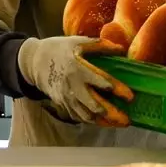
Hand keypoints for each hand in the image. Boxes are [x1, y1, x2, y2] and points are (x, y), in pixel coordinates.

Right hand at [17, 37, 133, 125]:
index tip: (131, 97)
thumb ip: (100, 45)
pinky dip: (92, 121)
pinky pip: (78, 117)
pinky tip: (105, 122)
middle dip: (113, 114)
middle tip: (127, 120)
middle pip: (95, 105)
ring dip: (104, 122)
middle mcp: (72, 86)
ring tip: (119, 124)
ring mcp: (66, 98)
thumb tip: (121, 49)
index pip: (101, 82)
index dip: (118, 90)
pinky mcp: (62, 104)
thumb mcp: (78, 42)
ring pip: (87, 116)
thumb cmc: (59, 49)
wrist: (34, 62)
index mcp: (78, 69)